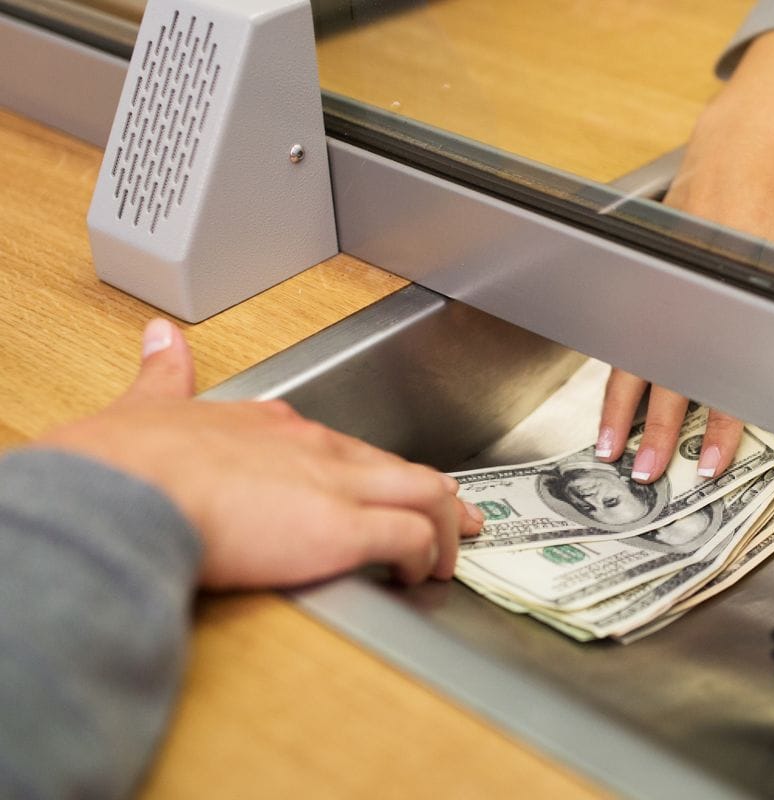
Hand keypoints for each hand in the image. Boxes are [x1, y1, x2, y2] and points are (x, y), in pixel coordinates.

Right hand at [37, 319, 482, 587]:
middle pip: (400, 466)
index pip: (346, 445)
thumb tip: (160, 337)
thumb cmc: (122, 463)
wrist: (119, 490)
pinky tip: (421, 573)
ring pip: (423, 494)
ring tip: (445, 556)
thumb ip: (164, 374)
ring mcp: (333, 485)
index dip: (376, 469)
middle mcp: (314, 449)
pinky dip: (425, 555)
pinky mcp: (341, 528)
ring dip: (442, 528)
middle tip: (458, 517)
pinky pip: (409, 539)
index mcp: (274, 426)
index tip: (390, 482)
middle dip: (437, 496)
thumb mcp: (148, 403)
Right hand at [598, 30, 773, 482]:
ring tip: (611, 450)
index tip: (714, 464)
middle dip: (657, 433)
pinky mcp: (648, 284)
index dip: (720, 427)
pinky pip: (627, 340)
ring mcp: (660, 291)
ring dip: (621, 412)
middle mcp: (686, 300)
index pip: (722, 379)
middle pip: (666, 380)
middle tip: (648, 474)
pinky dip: (617, 377)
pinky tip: (611, 405)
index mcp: (727, 300)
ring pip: (634, 364)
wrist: (738, 154)